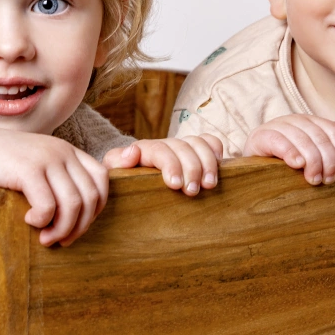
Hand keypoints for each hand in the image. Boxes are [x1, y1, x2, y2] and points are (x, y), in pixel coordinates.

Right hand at [0, 120, 108, 246]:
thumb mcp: (33, 166)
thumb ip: (54, 181)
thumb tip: (74, 218)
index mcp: (66, 150)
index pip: (101, 179)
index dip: (96, 208)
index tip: (77, 225)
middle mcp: (61, 151)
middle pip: (91, 196)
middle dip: (80, 226)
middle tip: (60, 240)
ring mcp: (46, 158)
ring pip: (74, 204)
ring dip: (62, 229)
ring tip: (45, 238)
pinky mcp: (27, 169)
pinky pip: (49, 205)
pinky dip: (42, 221)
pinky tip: (28, 221)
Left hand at [103, 134, 223, 195]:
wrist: (130, 190)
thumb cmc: (123, 186)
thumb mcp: (114, 175)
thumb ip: (116, 163)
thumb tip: (133, 151)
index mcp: (143, 150)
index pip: (159, 149)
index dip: (170, 164)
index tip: (175, 185)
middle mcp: (164, 146)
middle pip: (182, 146)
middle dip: (191, 168)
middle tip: (192, 192)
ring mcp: (181, 148)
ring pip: (198, 143)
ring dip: (207, 163)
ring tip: (209, 186)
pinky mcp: (195, 153)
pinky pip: (209, 142)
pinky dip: (216, 150)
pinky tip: (220, 167)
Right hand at [242, 114, 334, 185]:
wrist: (249, 167)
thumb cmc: (281, 163)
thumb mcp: (306, 152)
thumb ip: (325, 141)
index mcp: (307, 121)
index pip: (331, 130)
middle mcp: (293, 120)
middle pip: (318, 136)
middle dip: (327, 160)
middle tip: (327, 180)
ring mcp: (275, 126)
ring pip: (302, 139)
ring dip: (312, 161)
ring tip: (313, 179)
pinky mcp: (260, 136)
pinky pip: (279, 141)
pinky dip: (291, 152)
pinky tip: (297, 165)